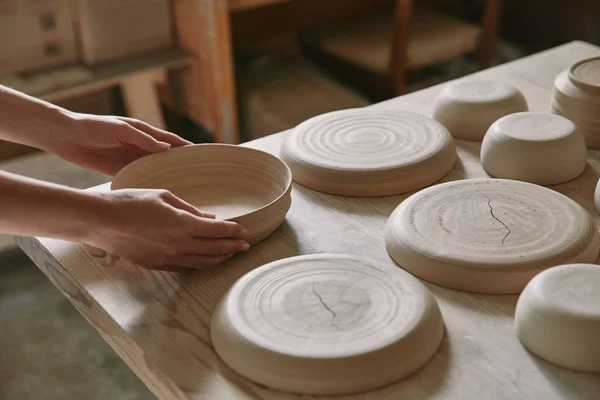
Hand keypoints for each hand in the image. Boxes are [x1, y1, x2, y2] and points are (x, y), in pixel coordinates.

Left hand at [50, 112, 191, 175]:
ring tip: (180, 188)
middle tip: (196, 176)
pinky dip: (147, 183)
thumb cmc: (93, 126)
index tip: (200, 155)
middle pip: (164, 157)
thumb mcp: (121, 129)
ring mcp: (130, 158)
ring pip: (153, 169)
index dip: (184, 147)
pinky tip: (156, 192)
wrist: (66, 137)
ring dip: (164, 176)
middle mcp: (139, 146)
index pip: (169, 140)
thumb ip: (143, 139)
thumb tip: (167, 149)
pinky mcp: (119, 170)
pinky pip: (138, 177)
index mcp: (143, 132)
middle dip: (179, 164)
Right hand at [88, 189, 248, 270]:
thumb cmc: (131, 202)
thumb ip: (189, 209)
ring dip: (220, 259)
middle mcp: (179, 245)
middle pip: (215, 249)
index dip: (233, 231)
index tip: (243, 230)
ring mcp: (168, 258)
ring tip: (230, 254)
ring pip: (202, 262)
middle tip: (245, 245)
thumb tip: (208, 218)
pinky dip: (200, 264)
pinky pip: (185, 267)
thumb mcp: (164, 197)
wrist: (102, 221)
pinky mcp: (157, 265)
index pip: (217, 230)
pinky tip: (206, 260)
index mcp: (183, 225)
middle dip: (233, 247)